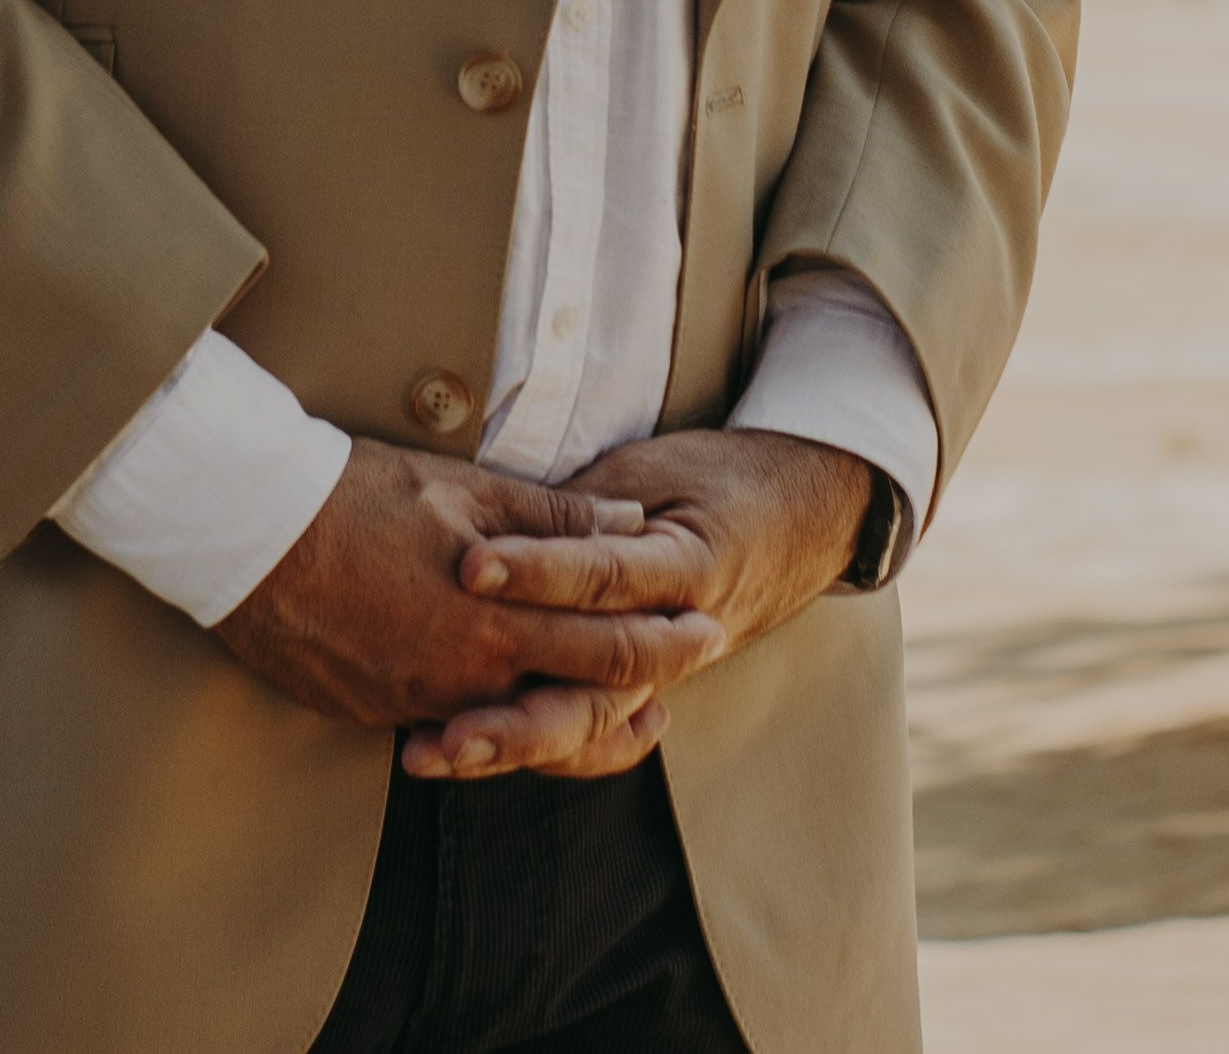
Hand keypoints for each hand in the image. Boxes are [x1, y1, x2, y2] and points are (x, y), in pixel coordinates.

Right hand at [212, 440, 726, 778]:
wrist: (242, 534)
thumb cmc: (351, 494)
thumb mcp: (464, 487)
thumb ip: (554, 515)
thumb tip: (631, 518)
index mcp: (495, 619)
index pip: (609, 644)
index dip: (665, 642)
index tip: (706, 632)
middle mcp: (463, 677)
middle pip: (577, 700)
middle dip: (639, 691)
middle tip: (683, 682)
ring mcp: (415, 703)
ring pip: (516, 730)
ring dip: (570, 720)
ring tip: (616, 714)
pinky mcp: (373, 710)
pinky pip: (451, 725)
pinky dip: (494, 722)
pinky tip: (510, 708)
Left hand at [416, 430, 873, 779]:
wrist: (801, 520)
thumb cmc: (718, 482)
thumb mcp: (656, 470)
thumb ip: (584, 502)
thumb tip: (502, 510)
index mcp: (685, 568)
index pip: (602, 575)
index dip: (535, 570)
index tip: (469, 567)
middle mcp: (672, 639)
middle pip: (593, 690)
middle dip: (512, 716)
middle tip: (441, 728)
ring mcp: (654, 675)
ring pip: (581, 728)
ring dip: (503, 745)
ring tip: (427, 754)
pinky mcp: (632, 687)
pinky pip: (580, 733)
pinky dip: (520, 750)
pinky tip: (455, 758)